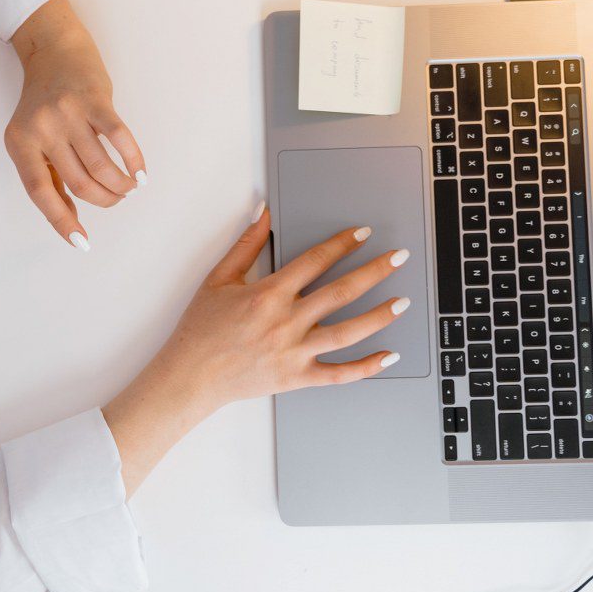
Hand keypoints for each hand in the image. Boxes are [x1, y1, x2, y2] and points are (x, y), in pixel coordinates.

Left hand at [6, 0, 144, 249]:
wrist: (53, 48)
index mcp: (20, 143)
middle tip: (116, 200)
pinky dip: (133, 160)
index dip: (62, 220)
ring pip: (100, 166)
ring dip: (120, 184)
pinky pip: (118, 138)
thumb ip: (47, 174)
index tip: (81, 243)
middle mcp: (41, 129)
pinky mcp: (94, 100)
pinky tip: (140, 173)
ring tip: (128, 187)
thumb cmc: (45, 99)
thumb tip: (69, 218)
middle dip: (103, 200)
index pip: (40, 192)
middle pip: (78, 183)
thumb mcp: (33, 136)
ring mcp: (68, 113)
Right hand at [104, 206, 409, 493]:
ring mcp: (294, 352)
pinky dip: (367, 367)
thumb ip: (245, 245)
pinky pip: (339, 374)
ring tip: (403, 302)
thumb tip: (263, 213)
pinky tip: (389, 356)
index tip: (362, 233)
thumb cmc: (200, 329)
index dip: (342, 244)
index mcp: (269, 294)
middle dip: (375, 271)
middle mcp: (286, 322)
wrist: (189, 376)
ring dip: (379, 315)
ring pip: (348, 332)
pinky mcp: (297, 378)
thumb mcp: (218, 279)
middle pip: (341, 292)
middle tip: (399, 257)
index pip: (316, 261)